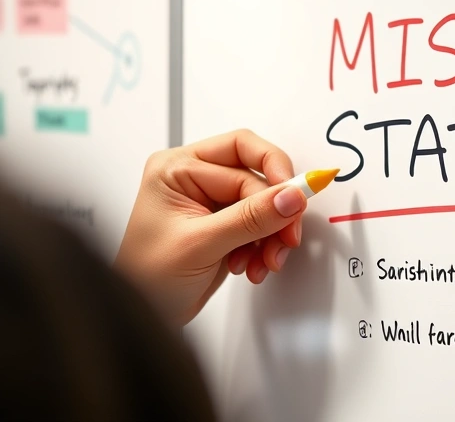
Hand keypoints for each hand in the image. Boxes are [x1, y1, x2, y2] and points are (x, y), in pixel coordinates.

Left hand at [114, 129, 306, 326]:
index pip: (242, 153)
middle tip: (287, 238)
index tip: (296, 197)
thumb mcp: (201, 244)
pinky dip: (265, 248)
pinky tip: (253, 267)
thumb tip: (292, 196)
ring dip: (272, 236)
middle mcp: (196, 178)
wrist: (143, 317)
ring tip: (265, 262)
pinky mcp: (225, 226)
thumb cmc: (146, 278)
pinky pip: (262, 226)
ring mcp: (212, 203)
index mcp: (178, 168)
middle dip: (275, 214)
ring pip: (266, 205)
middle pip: (259, 179)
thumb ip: (251, 218)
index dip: (275, 174)